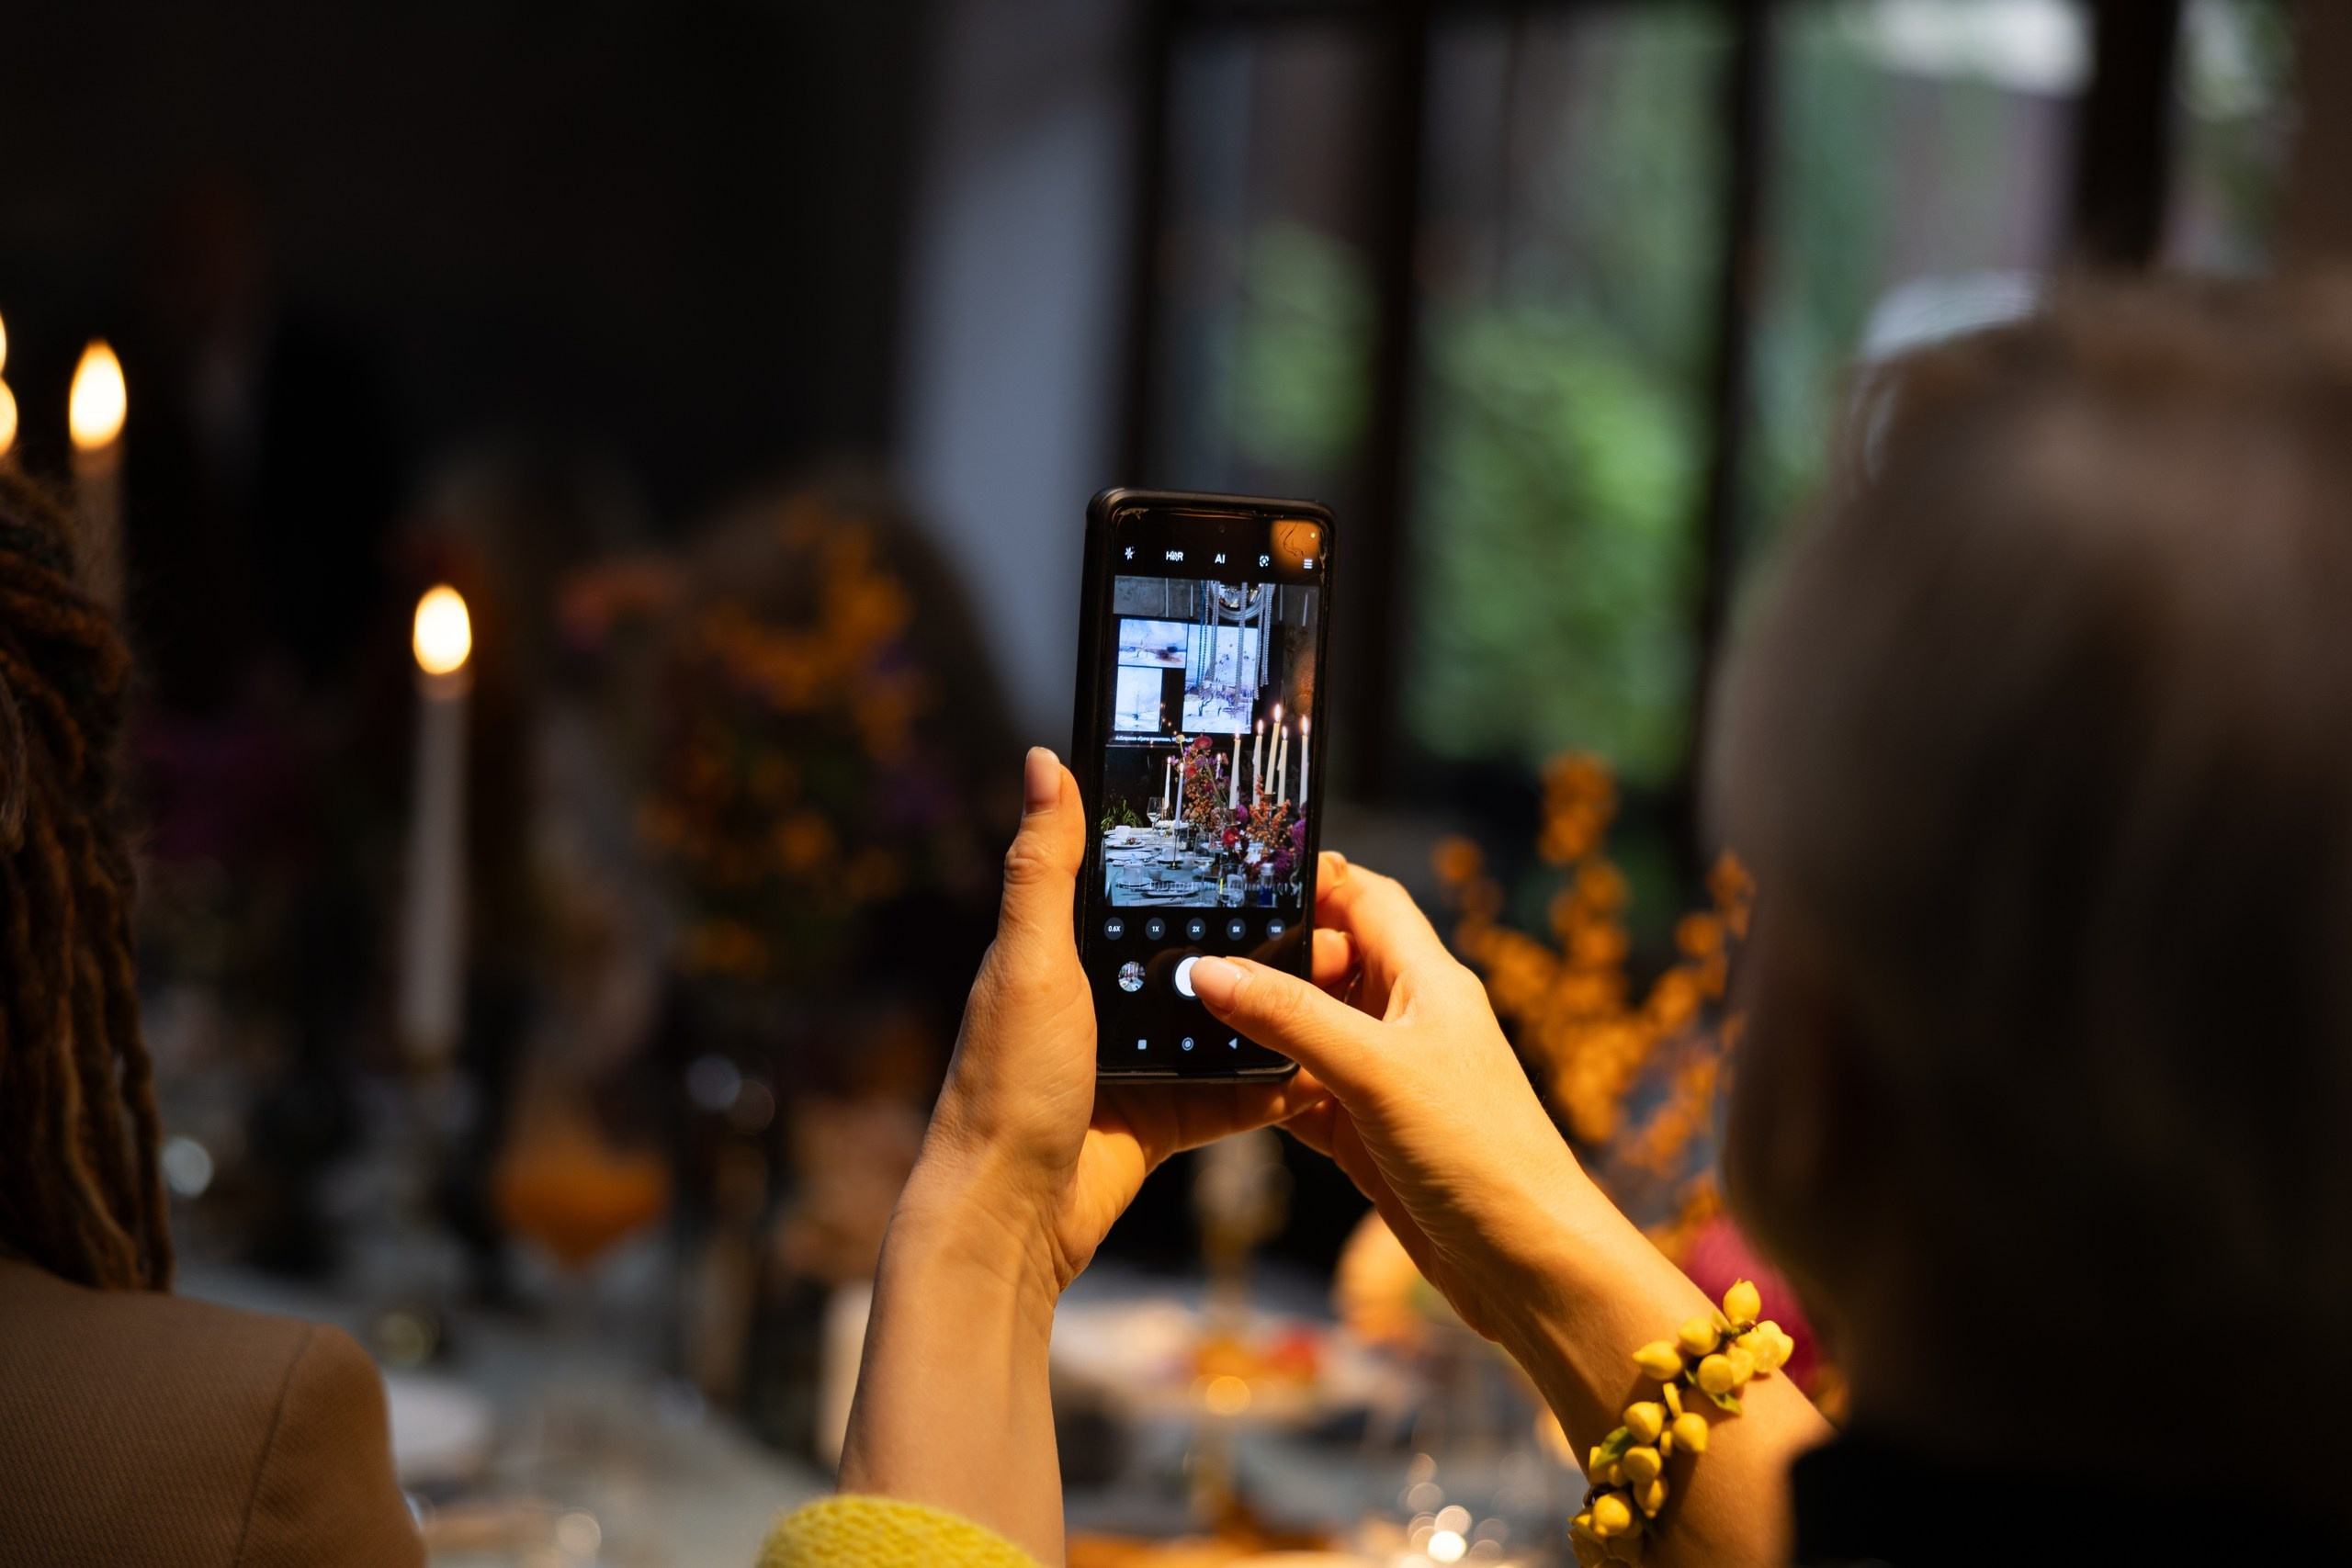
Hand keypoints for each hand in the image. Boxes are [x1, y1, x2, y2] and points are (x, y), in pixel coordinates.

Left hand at [912, 748, 1329, 1294]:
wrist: (1008, 1218)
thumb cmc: (1003, 1085)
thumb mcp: (1030, 961)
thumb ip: (1046, 867)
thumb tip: (1043, 760)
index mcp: (1061, 954)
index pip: (1136, 888)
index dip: (1193, 861)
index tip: (1256, 835)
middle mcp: (1100, 1002)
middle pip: (1193, 955)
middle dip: (1257, 939)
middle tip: (1324, 917)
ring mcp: (1133, 1062)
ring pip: (1220, 1022)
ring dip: (1273, 1008)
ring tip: (1336, 981)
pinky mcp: (1161, 1119)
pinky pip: (1230, 1092)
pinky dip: (1271, 1082)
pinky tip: (1319, 1062)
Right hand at [1185, 853, 1589, 1342]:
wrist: (1526, 1262)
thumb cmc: (1479, 1151)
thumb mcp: (1375, 1070)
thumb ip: (1291, 1017)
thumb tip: (1212, 968)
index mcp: (1427, 981)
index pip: (1366, 899)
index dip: (1311, 880)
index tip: (1240, 880)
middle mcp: (1408, 1021)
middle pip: (1328, 963)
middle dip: (1269, 958)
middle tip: (1201, 959)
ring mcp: (1388, 1080)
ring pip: (1309, 1033)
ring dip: (1263, 1030)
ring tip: (1197, 1020)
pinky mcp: (1369, 1135)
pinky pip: (1304, 1096)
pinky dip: (1269, 1092)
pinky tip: (1230, 1090)